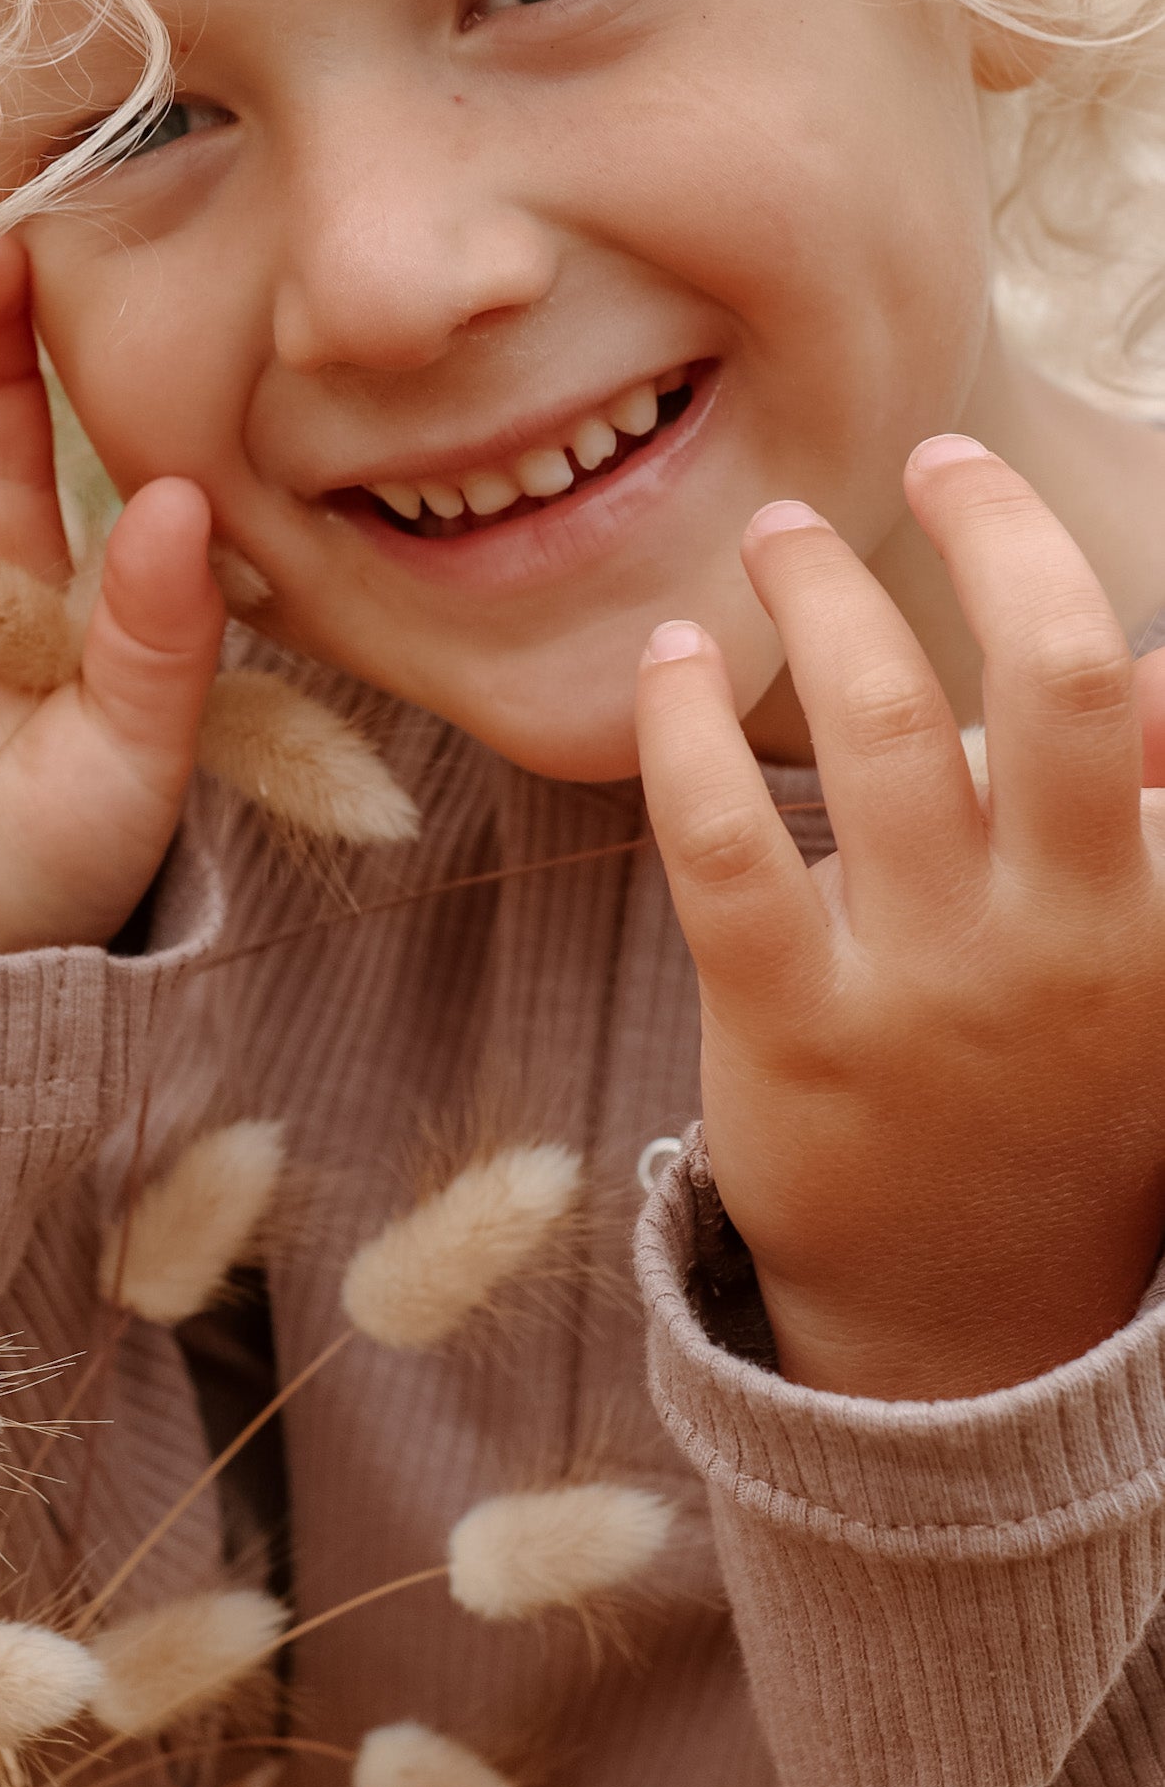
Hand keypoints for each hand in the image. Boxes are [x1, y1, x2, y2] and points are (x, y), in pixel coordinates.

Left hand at [635, 437, 1164, 1398]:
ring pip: (868, 739)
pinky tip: (669, 659)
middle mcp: (1049, 940)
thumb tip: (1154, 672)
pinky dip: (686, 730)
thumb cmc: (1055, 1097)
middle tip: (911, 461)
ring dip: (815, 605)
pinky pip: (722, 846)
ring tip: (772, 540)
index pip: (1106, 688)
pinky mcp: (788, 1033)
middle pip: (1036, 684)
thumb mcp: (1137, 964)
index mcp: (1143, 910)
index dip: (1033, 545)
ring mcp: (919, 989)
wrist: (971, 1325)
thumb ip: (1148, 814)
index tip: (966, 464)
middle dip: (978, 534)